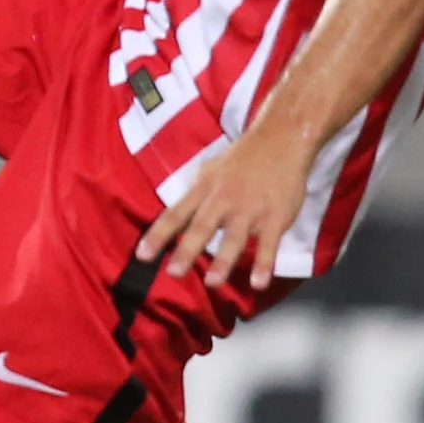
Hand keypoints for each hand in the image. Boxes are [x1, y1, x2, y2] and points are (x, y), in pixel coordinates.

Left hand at [136, 120, 313, 291]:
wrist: (282, 139)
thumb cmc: (241, 159)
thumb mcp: (210, 171)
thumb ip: (194, 196)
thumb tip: (174, 216)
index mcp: (204, 190)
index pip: (175, 214)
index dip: (158, 235)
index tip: (142, 255)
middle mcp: (223, 200)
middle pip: (202, 227)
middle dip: (187, 250)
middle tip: (174, 272)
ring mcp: (251, 209)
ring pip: (235, 238)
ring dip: (224, 261)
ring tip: (213, 284)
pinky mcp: (276, 217)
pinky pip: (270, 244)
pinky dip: (265, 264)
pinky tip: (259, 284)